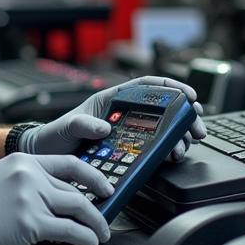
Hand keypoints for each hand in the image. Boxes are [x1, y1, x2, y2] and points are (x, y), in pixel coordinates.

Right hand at [0, 154, 113, 244]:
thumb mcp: (1, 177)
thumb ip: (28, 181)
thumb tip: (56, 198)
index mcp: (25, 161)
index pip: (70, 164)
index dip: (93, 176)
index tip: (105, 186)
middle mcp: (31, 176)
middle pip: (77, 190)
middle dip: (97, 206)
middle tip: (105, 218)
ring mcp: (32, 198)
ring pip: (78, 208)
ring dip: (94, 224)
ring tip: (100, 234)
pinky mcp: (31, 223)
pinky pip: (69, 230)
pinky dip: (83, 237)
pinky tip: (88, 242)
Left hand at [18, 74, 207, 162]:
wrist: (47, 158)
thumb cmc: (55, 137)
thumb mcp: (67, 127)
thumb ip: (83, 125)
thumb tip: (104, 128)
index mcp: (112, 99)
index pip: (147, 86)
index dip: (171, 87)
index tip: (189, 95)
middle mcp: (123, 114)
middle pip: (162, 109)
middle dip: (184, 117)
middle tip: (197, 128)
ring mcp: (127, 133)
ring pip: (162, 130)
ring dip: (179, 137)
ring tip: (183, 147)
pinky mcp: (127, 152)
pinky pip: (152, 149)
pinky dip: (166, 152)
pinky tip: (172, 156)